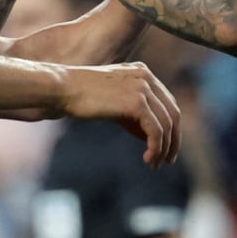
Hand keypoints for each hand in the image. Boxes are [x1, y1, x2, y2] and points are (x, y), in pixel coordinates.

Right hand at [59, 61, 179, 167]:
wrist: (63, 89)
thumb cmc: (82, 98)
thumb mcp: (115, 103)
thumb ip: (135, 114)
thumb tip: (154, 138)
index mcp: (143, 73)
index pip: (168, 103)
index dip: (172, 128)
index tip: (167, 147)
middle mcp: (146, 77)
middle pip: (173, 113)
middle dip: (173, 140)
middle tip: (167, 160)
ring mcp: (143, 88)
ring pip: (166, 125)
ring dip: (163, 149)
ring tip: (155, 164)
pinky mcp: (137, 103)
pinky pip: (156, 131)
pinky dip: (155, 148)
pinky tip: (147, 159)